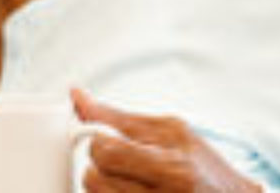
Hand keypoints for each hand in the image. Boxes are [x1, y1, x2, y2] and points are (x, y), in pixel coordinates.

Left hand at [72, 89, 261, 192]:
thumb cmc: (202, 165)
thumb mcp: (170, 130)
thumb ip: (118, 117)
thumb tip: (77, 96)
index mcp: (173, 168)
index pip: (108, 153)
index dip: (98, 142)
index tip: (105, 139)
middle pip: (95, 179)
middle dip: (98, 165)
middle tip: (117, 161)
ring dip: (101, 185)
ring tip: (125, 178)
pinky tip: (128, 190)